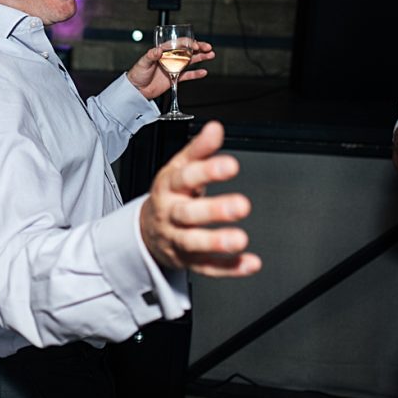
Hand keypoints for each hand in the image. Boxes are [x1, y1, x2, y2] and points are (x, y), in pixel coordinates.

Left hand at [126, 41, 214, 99]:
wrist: (136, 90)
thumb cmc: (137, 74)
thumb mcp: (142, 63)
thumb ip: (151, 56)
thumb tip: (158, 50)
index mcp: (163, 51)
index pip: (178, 44)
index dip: (188, 43)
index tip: (195, 46)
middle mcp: (170, 58)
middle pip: (187, 50)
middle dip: (198, 48)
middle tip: (207, 47)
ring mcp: (173, 68)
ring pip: (190, 61)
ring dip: (200, 57)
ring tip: (211, 55)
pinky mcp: (174, 78)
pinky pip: (187, 75)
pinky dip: (196, 74)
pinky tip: (203, 72)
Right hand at [140, 120, 260, 275]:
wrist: (148, 230)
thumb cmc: (170, 195)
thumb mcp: (179, 168)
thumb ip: (199, 149)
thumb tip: (215, 128)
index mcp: (169, 188)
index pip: (185, 178)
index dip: (207, 171)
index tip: (231, 165)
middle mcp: (171, 214)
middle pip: (187, 214)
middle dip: (213, 210)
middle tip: (241, 205)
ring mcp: (177, 239)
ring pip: (193, 243)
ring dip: (216, 242)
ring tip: (239, 239)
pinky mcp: (188, 261)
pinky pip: (206, 267)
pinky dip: (228, 268)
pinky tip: (249, 263)